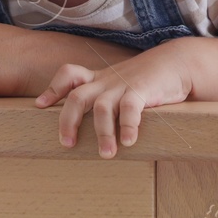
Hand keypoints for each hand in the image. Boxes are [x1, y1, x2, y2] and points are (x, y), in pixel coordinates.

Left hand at [36, 50, 190, 157]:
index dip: (53, 88)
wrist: (177, 63)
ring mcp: (123, 84)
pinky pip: (130, 108)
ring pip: (102, 107)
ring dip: (102, 133)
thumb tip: (93, 130)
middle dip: (68, 121)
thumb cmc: (147, 80)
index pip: (69, 74)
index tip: (40, 106)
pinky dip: (127, 126)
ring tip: (107, 154)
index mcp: (99, 78)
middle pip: (77, 97)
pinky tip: (129, 141)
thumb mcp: (120, 84)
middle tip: (68, 144)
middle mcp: (106, 81)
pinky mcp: (142, 89)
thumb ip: (105, 99)